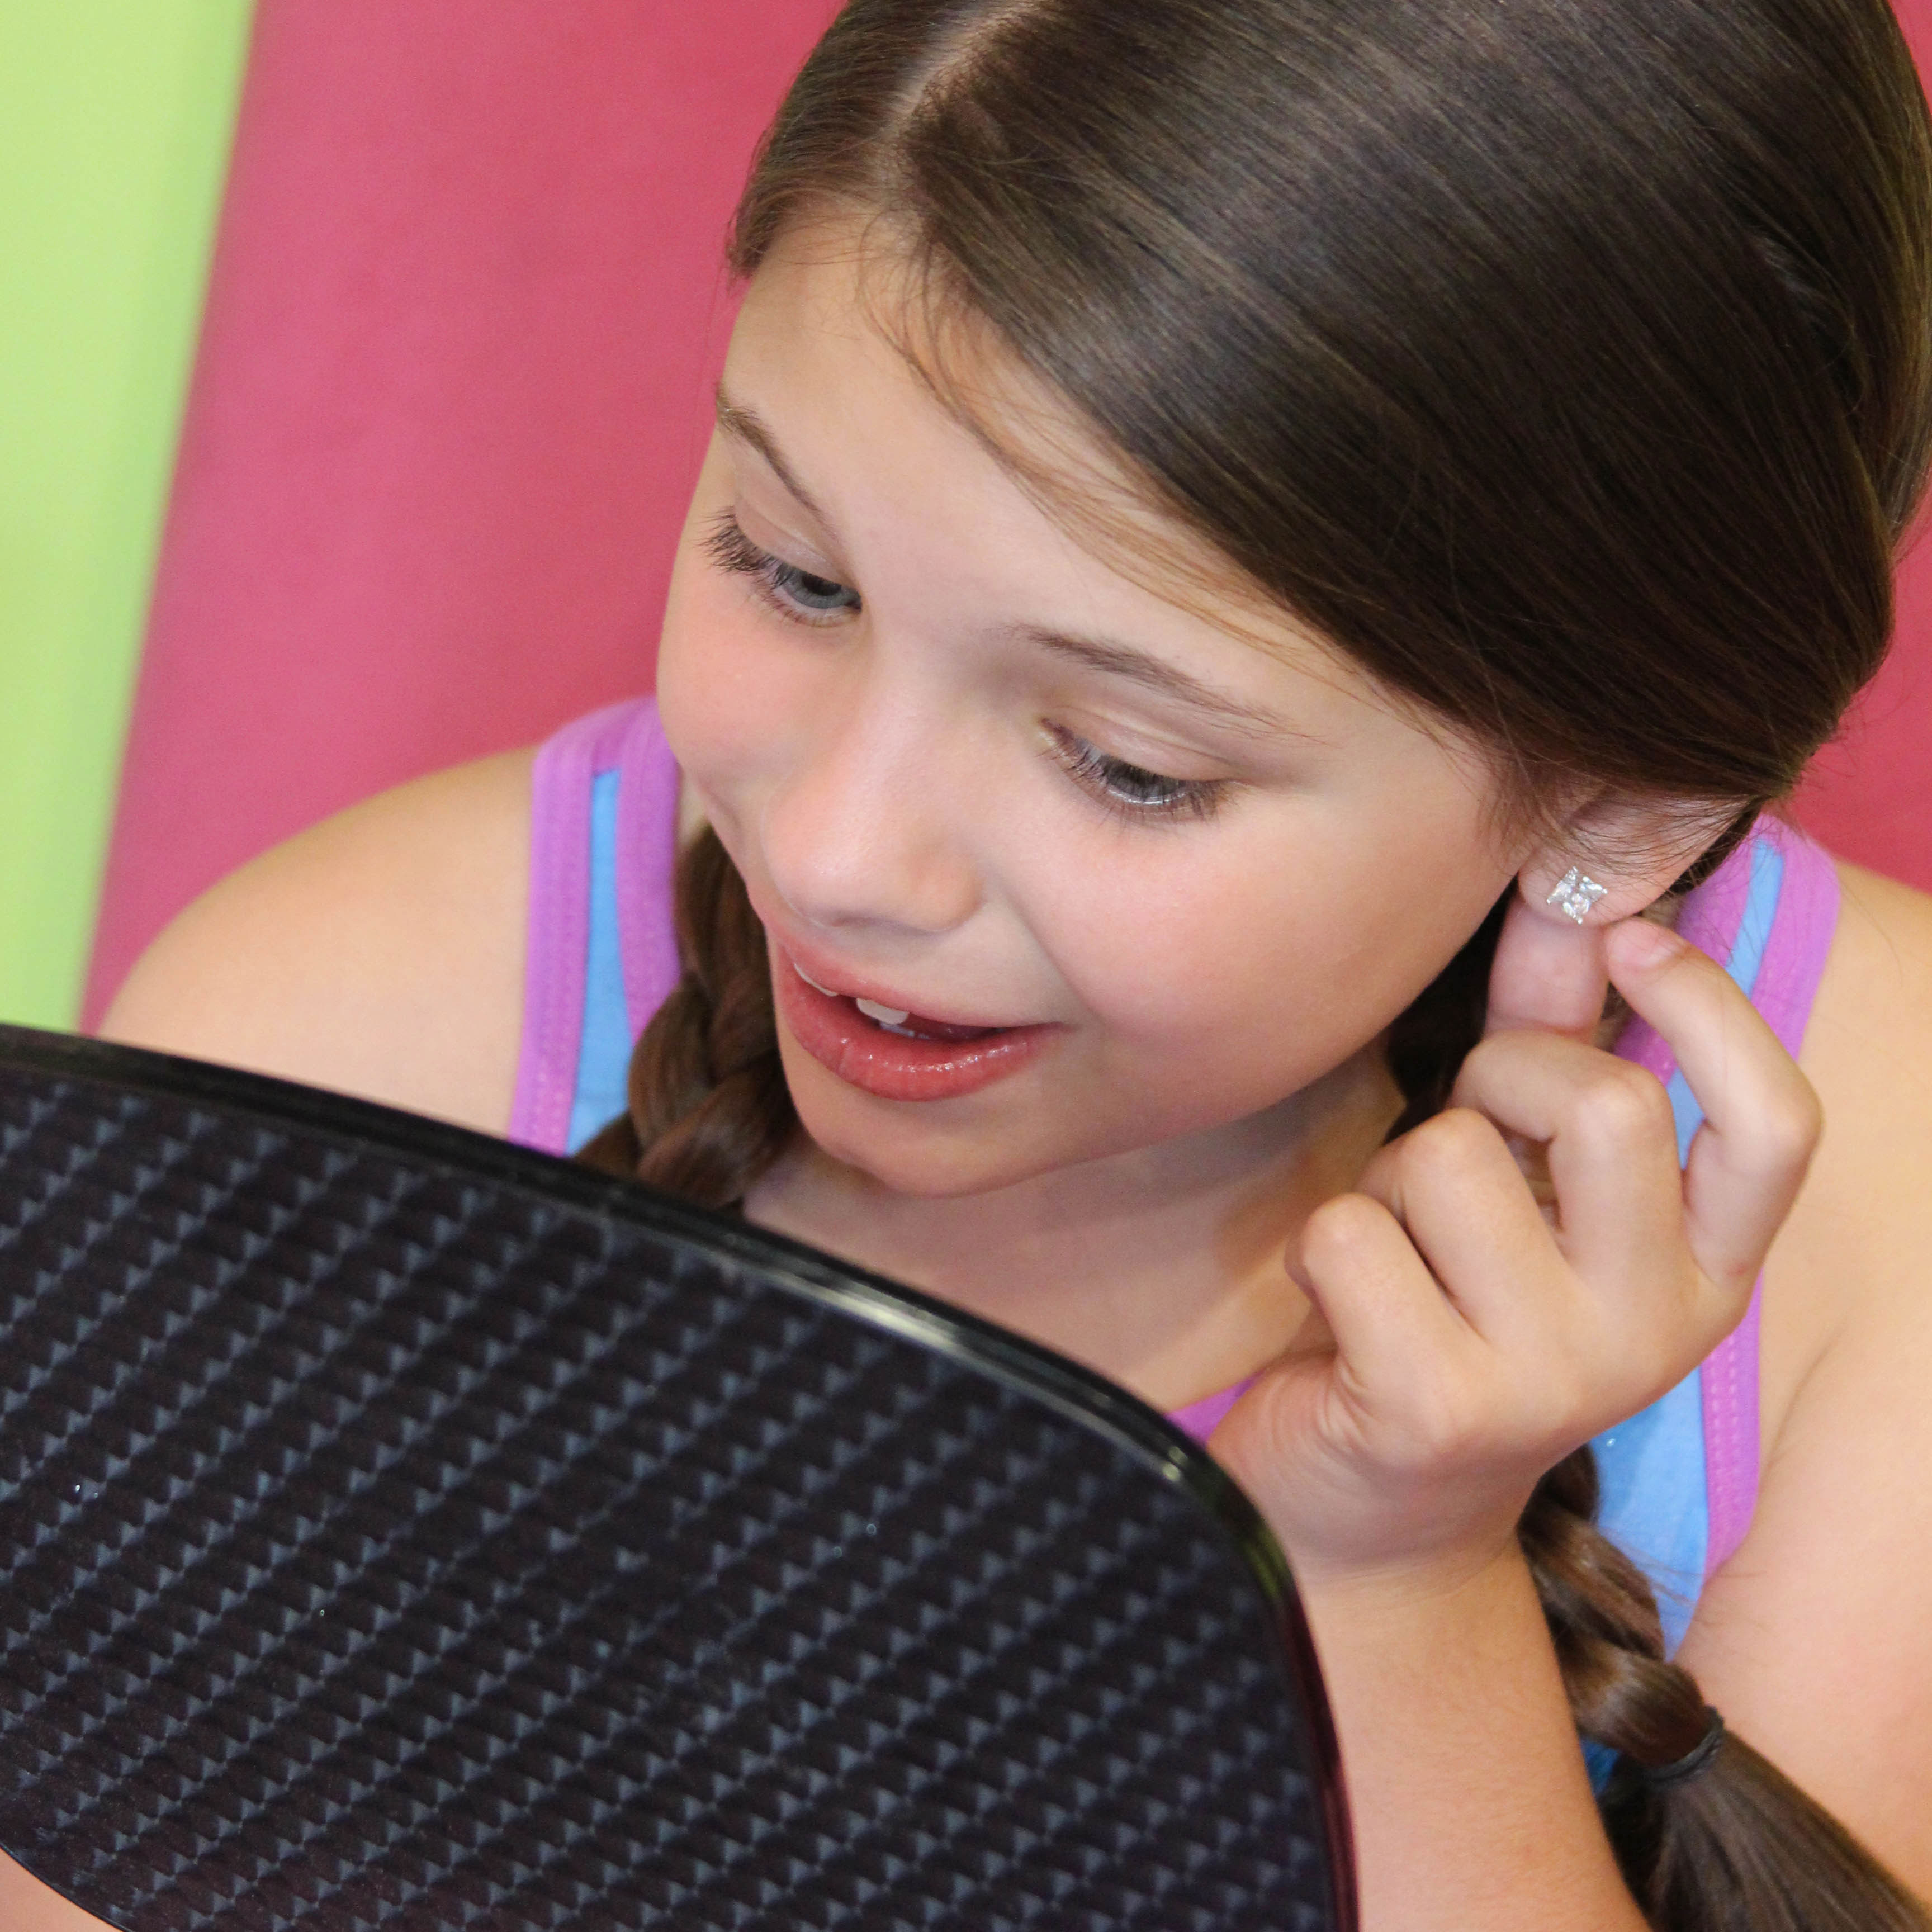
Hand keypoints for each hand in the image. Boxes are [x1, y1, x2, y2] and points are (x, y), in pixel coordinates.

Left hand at [1210, 890, 1821, 1591]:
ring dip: (1387, 1178)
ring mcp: (1553, 1380)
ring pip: (1448, 1157)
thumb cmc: (1446, 1313)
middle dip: (1498, 1077)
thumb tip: (1566, 909)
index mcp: (1704, 1273)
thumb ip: (1548, 1049)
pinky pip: (1351, 1232)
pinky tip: (1340, 1310)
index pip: (1776, 1127)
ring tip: (1391, 1251)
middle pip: (1607, 1108)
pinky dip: (1320, 1246)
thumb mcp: (1518, 1188)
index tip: (1632, 941)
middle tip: (1458, 1137)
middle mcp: (1656, 1331)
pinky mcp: (1436, 1407)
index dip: (1715, 1010)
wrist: (1370, 1514)